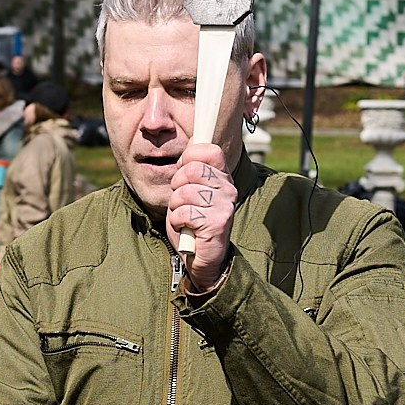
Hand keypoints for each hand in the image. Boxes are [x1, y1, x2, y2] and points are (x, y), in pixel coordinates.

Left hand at [170, 142, 236, 291]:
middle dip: (177, 185)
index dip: (189, 158)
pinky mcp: (217, 224)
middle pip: (193, 169)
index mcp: (222, 178)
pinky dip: (177, 221)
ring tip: (184, 217)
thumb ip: (190, 171)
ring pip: (185, 192)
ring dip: (176, 207)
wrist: (201, 259)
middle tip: (182, 201)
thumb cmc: (192, 224)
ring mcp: (224, 206)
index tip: (184, 172)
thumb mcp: (189, 192)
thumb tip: (190, 144)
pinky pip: (185, 212)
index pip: (209, 150)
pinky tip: (186, 228)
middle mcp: (228, 189)